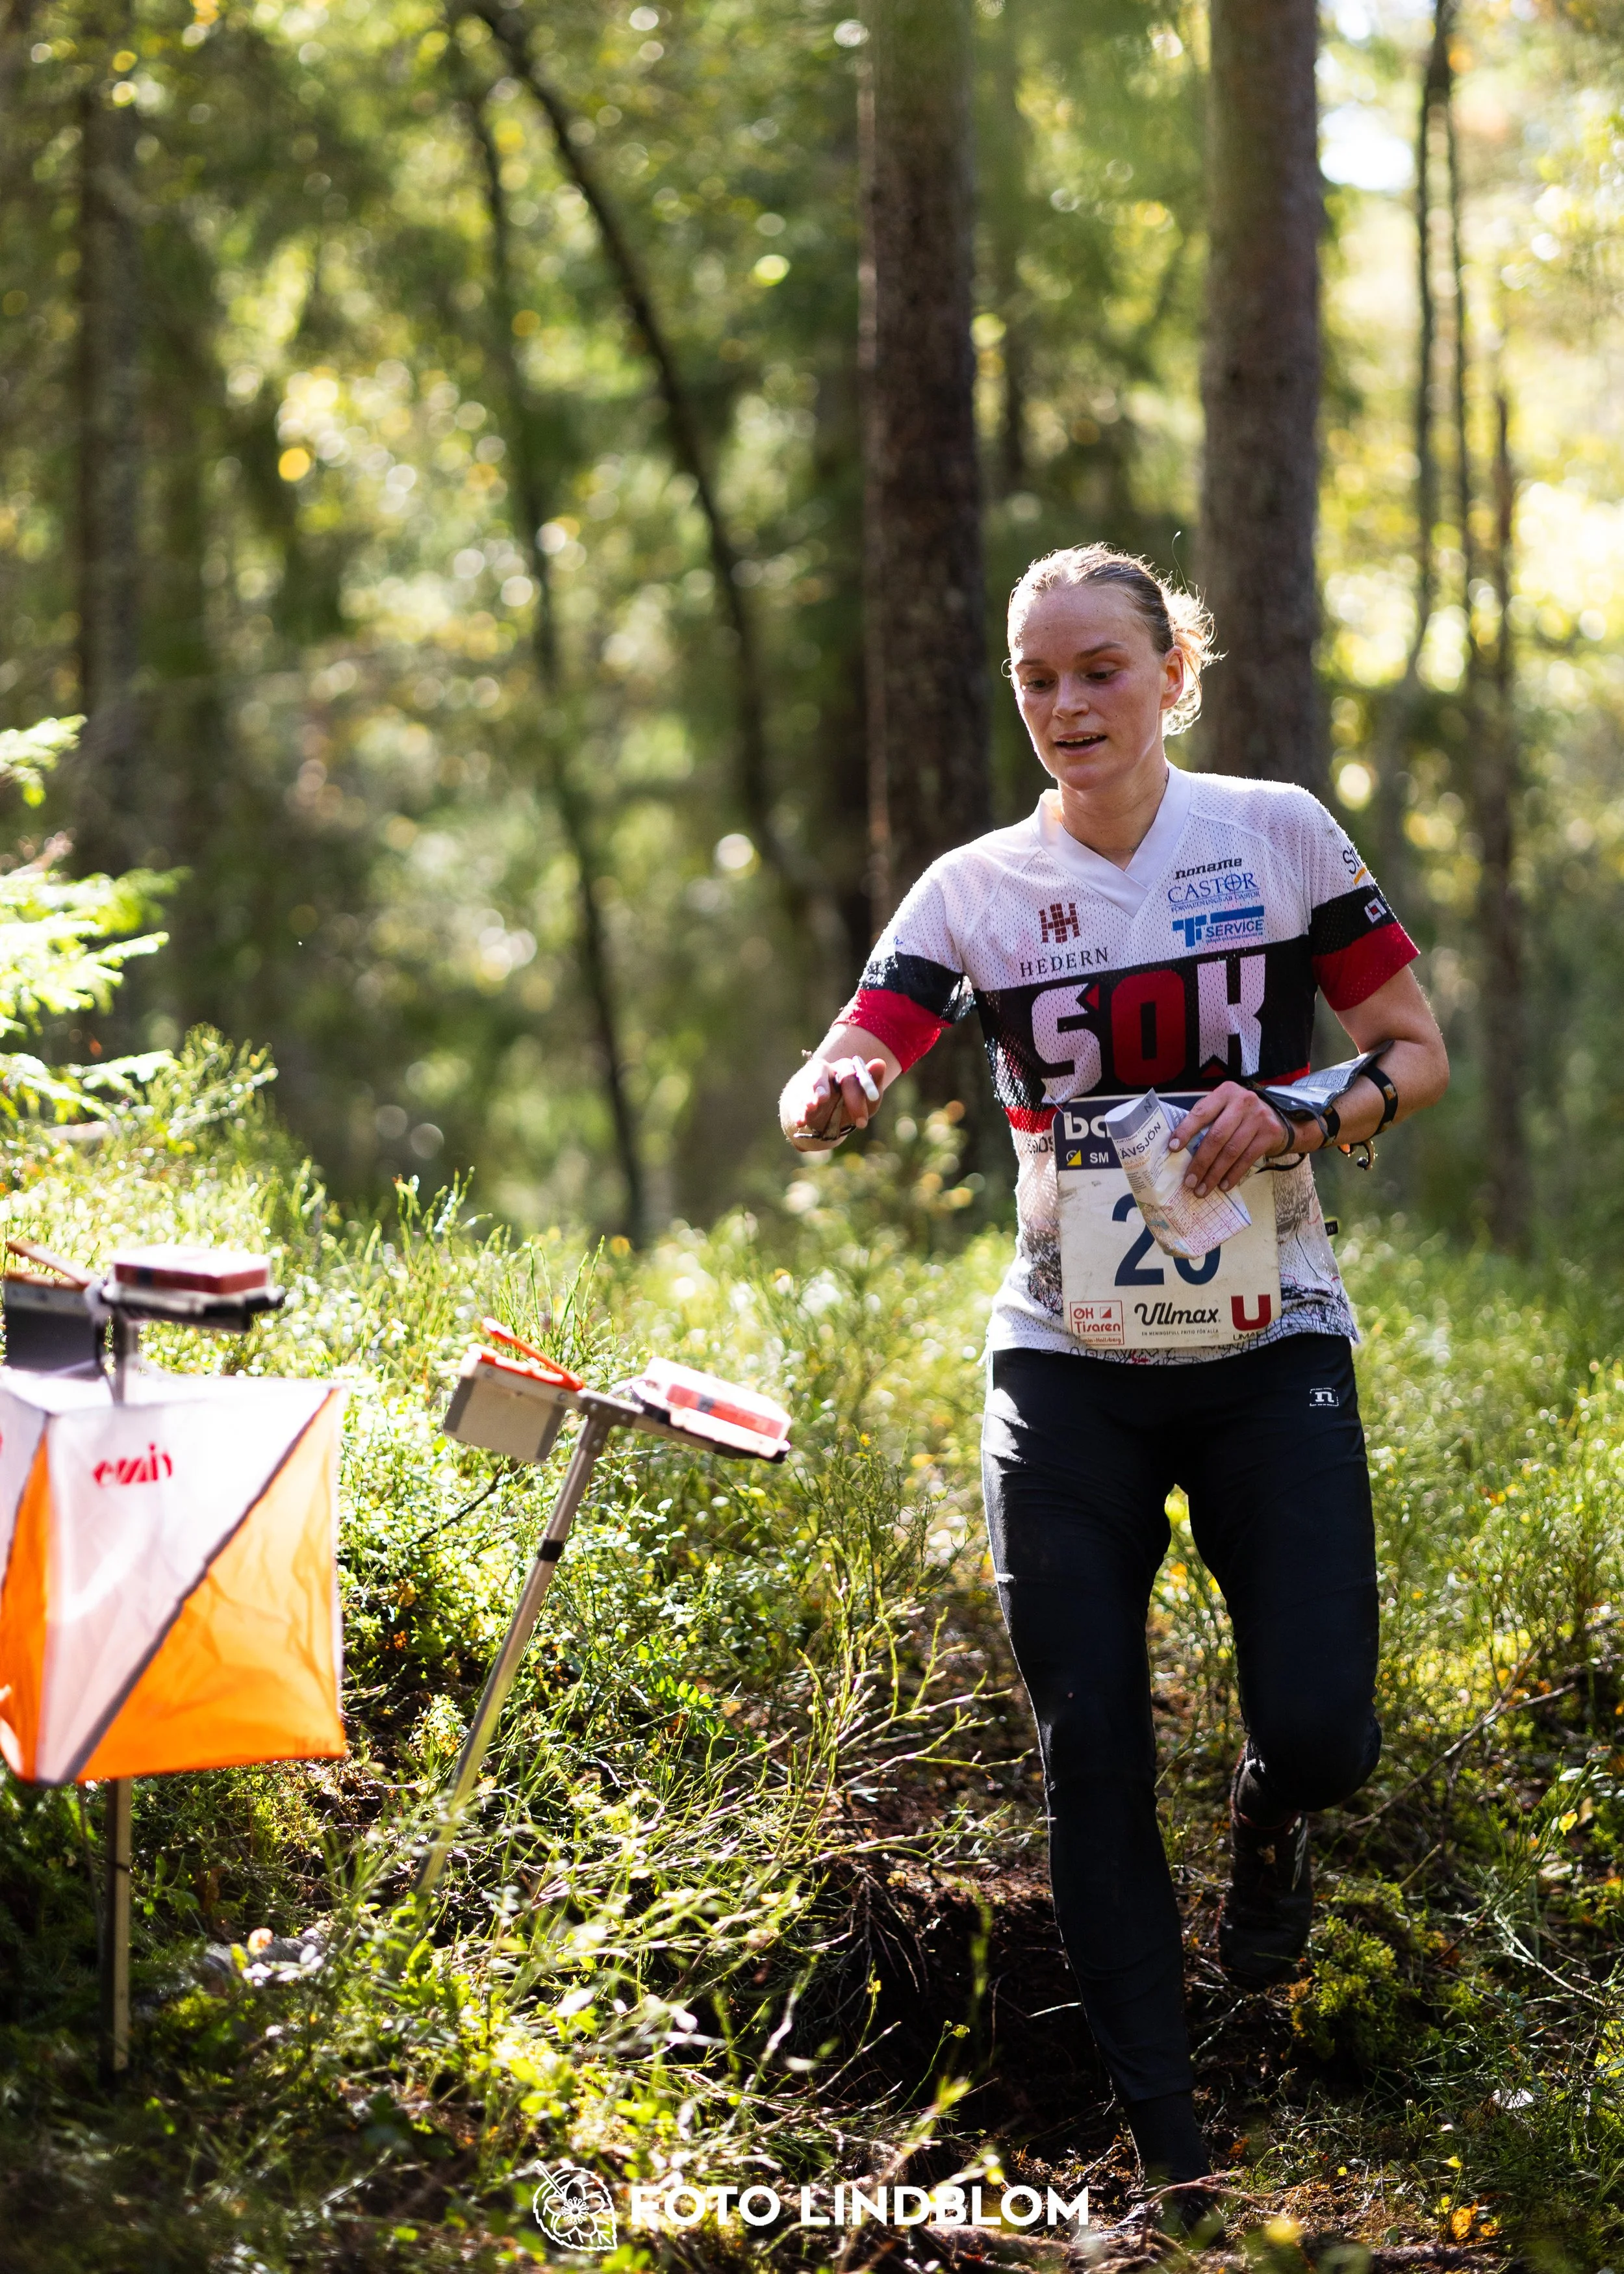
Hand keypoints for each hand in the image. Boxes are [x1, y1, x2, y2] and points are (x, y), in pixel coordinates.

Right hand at [785, 1055, 887, 1150]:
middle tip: (823, 1099)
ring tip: (811, 1106)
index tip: (861, 1122)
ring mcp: (808, 1082)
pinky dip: (798, 1111)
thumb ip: (874, 1083)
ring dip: (808, 1095)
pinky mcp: (796, 1095)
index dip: (855, 1098)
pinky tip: (801, 1121)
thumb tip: (880, 1062)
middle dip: (822, 1087)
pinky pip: (796, 1102)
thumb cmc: (851, 1105)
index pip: (849, 1075)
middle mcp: (825, 1071)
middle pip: (821, 1073)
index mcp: (846, 1069)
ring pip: (805, 1085)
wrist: (827, 1118)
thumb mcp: (867, 1100)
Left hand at [1167, 1082, 1302, 1194]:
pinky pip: (1247, 1158)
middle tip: (1189, 1181)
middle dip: (1201, 1162)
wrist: (1278, 1118)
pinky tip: (1224, 1186)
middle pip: (1217, 1136)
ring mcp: (1258, 1117)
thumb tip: (1178, 1148)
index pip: (1201, 1112)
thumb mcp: (1225, 1108)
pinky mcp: (1270, 1133)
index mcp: (1225, 1093)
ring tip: (1203, 1189)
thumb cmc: (1241, 1115)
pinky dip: (1233, 1174)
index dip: (1185, 1131)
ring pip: (1231, 1151)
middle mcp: (1243, 1102)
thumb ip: (1207, 1120)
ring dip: (1215, 1174)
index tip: (1173, 1148)